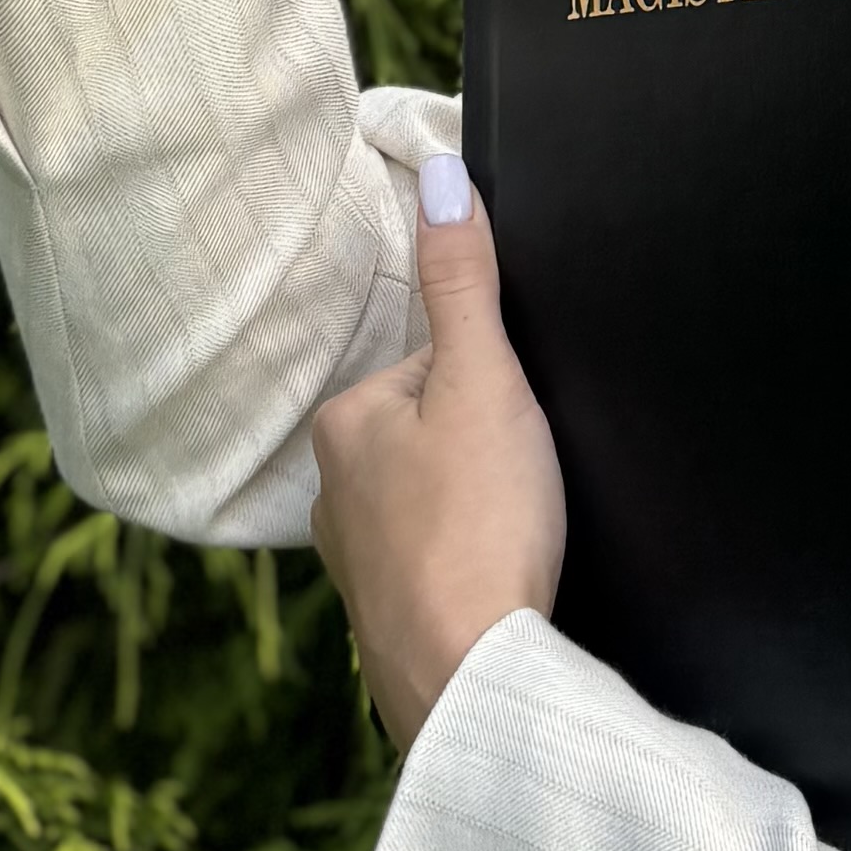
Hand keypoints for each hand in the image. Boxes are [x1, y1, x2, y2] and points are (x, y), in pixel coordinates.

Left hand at [310, 159, 566, 745]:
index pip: (437, 365)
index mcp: (343, 424)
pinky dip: (472, 563)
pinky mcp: (389, 620)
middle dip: (485, 451)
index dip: (496, 389)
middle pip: (435, 432)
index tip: (518, 435)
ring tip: (515, 539)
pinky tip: (501, 581)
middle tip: (521, 491)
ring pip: (436, 500)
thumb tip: (441, 171)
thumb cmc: (479, 526)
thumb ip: (464, 280)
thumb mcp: (485, 380)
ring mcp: (356, 563)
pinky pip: (440, 562)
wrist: (475, 680)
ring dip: (478, 510)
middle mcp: (329, 492)